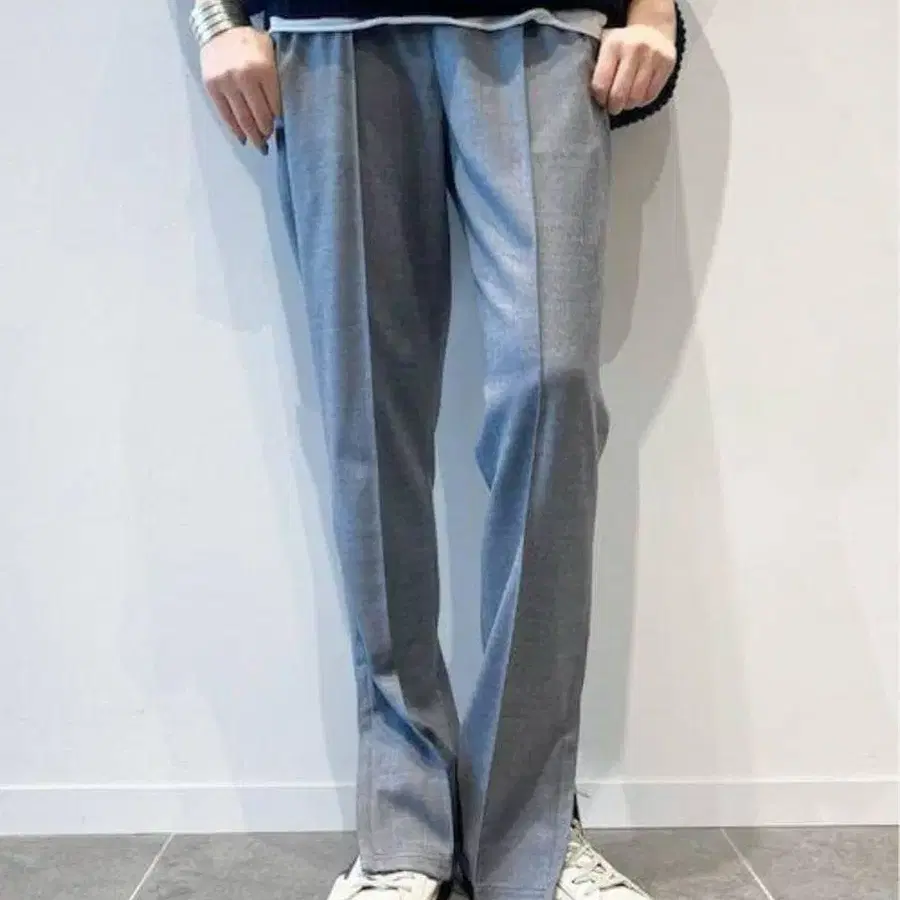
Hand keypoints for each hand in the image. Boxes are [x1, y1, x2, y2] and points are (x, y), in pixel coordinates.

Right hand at [201, 27, 280, 151]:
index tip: (278, 130)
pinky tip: (242, 138)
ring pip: (242, 118)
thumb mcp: (270, 54)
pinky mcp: (212, 87)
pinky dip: (234, 129)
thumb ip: (274, 81)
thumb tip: (278, 115)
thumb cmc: (250, 43)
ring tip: (258, 146)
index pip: (274, 106)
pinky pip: (225, 114)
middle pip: (258, 116)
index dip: (277, 121)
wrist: (220, 29)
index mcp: (263, 70)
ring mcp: (226, 83)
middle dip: (265, 134)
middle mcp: (243, 77)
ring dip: (251, 136)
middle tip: (267, 145)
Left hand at [591, 22, 676, 115]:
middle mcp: (634, 48)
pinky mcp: (667, 63)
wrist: (652, 29)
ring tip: (625, 102)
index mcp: (613, 44)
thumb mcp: (605, 47)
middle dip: (614, 107)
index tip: (601, 99)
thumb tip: (590, 95)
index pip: (600, 84)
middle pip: (619, 94)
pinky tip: (638, 96)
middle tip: (613, 107)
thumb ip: (597, 67)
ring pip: (636, 97)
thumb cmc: (623, 45)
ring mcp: (652, 55)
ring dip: (628, 105)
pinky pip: (651, 95)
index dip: (600, 98)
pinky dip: (642, 101)